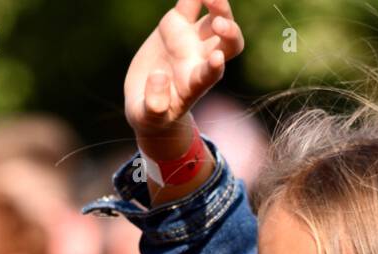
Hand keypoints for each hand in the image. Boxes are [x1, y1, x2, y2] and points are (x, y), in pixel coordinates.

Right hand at [124, 0, 243, 158]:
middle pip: (229, 43)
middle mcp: (200, 59)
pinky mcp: (178, 23)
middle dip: (230, 32)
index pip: (210, 75)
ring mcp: (192, 40)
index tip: (216, 60)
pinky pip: (191, 3)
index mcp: (194, 84)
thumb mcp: (148, 117)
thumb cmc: (152, 114)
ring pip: (216, 18)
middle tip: (219, 24)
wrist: (147, 98)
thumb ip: (154, 106)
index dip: (214, 67)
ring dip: (219, 6)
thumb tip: (159, 77)